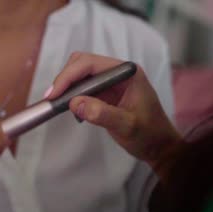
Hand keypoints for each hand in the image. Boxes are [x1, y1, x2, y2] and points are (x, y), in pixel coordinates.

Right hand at [46, 53, 180, 168]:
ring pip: (80, 74)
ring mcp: (111, 82)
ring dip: (67, 86)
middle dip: (66, 78)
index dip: (69, 75)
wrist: (159, 147)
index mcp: (127, 73)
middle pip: (82, 63)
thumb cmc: (149, 135)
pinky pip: (83, 87)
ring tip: (58, 103)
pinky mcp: (105, 93)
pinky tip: (70, 107)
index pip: (91, 64)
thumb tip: (74, 103)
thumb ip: (102, 114)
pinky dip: (72, 94)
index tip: (55, 93)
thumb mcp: (127, 126)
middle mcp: (118, 72)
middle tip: (53, 99)